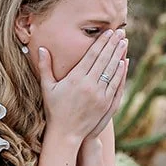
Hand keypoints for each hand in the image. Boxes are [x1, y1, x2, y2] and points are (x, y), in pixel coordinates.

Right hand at [38, 29, 128, 143]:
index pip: (91, 55)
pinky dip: (121, 72)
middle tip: (120, 32)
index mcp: (75, 79)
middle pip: (104, 60)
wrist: (66, 133)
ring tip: (124, 42)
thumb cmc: (54, 109)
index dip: (101, 43)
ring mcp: (99, 95)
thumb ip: (45, 67)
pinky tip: (124, 62)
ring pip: (112, 70)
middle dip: (113, 44)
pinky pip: (115, 84)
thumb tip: (41, 48)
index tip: (108, 32)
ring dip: (119, 55)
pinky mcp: (106, 104)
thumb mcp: (47, 87)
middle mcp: (89, 85)